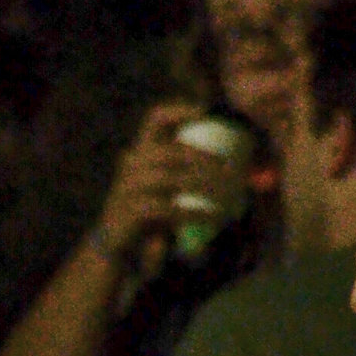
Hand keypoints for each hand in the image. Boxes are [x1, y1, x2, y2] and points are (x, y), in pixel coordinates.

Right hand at [94, 104, 245, 264]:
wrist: (117, 246)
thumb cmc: (150, 214)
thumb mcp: (168, 190)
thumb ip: (191, 176)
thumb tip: (239, 168)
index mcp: (142, 151)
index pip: (155, 119)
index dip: (179, 110)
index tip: (205, 110)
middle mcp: (132, 164)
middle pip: (172, 151)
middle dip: (206, 159)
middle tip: (233, 172)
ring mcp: (128, 187)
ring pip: (170, 177)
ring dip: (204, 184)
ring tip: (229, 195)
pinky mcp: (130, 212)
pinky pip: (167, 208)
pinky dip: (195, 212)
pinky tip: (215, 217)